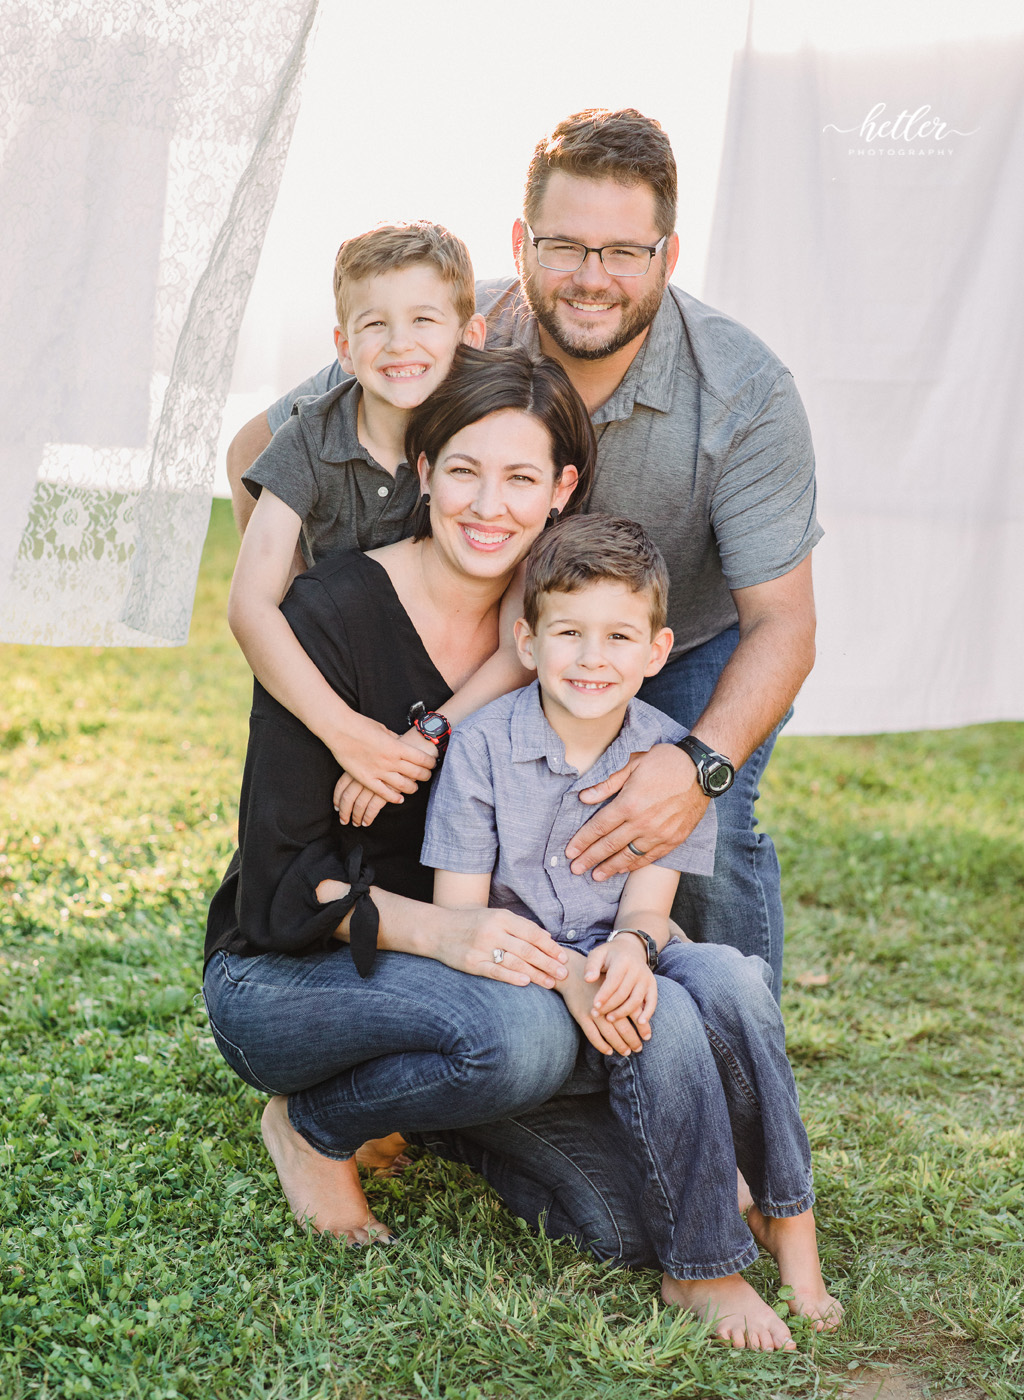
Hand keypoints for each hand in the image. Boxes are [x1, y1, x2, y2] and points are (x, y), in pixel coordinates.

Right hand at [330, 718, 435, 811]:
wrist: (340, 729)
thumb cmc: (361, 725)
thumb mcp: (384, 729)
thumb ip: (395, 739)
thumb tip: (403, 742)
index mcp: (397, 746)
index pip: (422, 758)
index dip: (430, 763)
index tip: (433, 763)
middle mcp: (391, 760)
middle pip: (416, 773)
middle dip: (426, 776)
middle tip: (428, 776)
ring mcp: (379, 771)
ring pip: (403, 786)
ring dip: (412, 788)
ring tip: (414, 787)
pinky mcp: (366, 779)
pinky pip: (384, 793)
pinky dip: (394, 798)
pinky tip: (399, 799)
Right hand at [435, 907, 569, 989]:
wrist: (437, 929)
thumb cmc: (471, 922)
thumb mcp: (495, 916)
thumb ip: (520, 926)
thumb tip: (547, 937)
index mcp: (501, 917)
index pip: (532, 933)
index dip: (550, 946)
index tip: (563, 957)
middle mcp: (493, 931)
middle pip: (527, 950)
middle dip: (548, 963)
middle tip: (564, 974)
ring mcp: (482, 947)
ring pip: (515, 963)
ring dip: (536, 974)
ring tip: (551, 983)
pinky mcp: (472, 963)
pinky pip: (495, 972)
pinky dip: (512, 978)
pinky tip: (526, 983)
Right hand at [558, 955, 646, 1056]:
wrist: (573, 971)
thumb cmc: (598, 978)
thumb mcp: (615, 981)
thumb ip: (628, 994)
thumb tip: (643, 1013)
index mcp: (618, 993)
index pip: (634, 1013)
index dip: (642, 1027)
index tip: (647, 1036)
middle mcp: (607, 1004)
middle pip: (624, 1027)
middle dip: (633, 1040)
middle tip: (638, 1048)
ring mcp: (593, 1011)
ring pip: (609, 1034)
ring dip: (619, 1045)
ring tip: (626, 1052)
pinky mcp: (581, 1015)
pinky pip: (593, 1036)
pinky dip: (602, 1045)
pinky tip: (608, 1051)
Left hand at [564, 744, 709, 881]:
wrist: (702, 770)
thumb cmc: (666, 762)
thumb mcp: (633, 764)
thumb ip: (607, 784)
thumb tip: (583, 798)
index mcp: (629, 803)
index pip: (598, 827)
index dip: (582, 841)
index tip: (570, 852)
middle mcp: (642, 822)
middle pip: (609, 845)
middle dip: (590, 858)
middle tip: (575, 869)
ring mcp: (659, 833)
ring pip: (629, 856)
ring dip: (610, 867)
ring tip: (595, 876)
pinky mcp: (673, 839)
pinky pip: (649, 857)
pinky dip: (634, 865)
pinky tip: (623, 869)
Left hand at [585, 936, 657, 1030]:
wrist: (630, 948)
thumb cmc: (610, 955)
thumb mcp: (598, 954)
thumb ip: (591, 966)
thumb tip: (588, 979)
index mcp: (623, 961)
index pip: (613, 981)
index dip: (604, 995)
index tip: (594, 1006)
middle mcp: (637, 969)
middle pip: (623, 993)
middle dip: (609, 1006)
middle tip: (596, 1014)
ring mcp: (646, 978)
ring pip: (636, 1000)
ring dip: (623, 1012)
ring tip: (610, 1019)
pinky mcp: (652, 985)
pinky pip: (652, 1001)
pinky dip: (648, 1013)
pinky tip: (640, 1023)